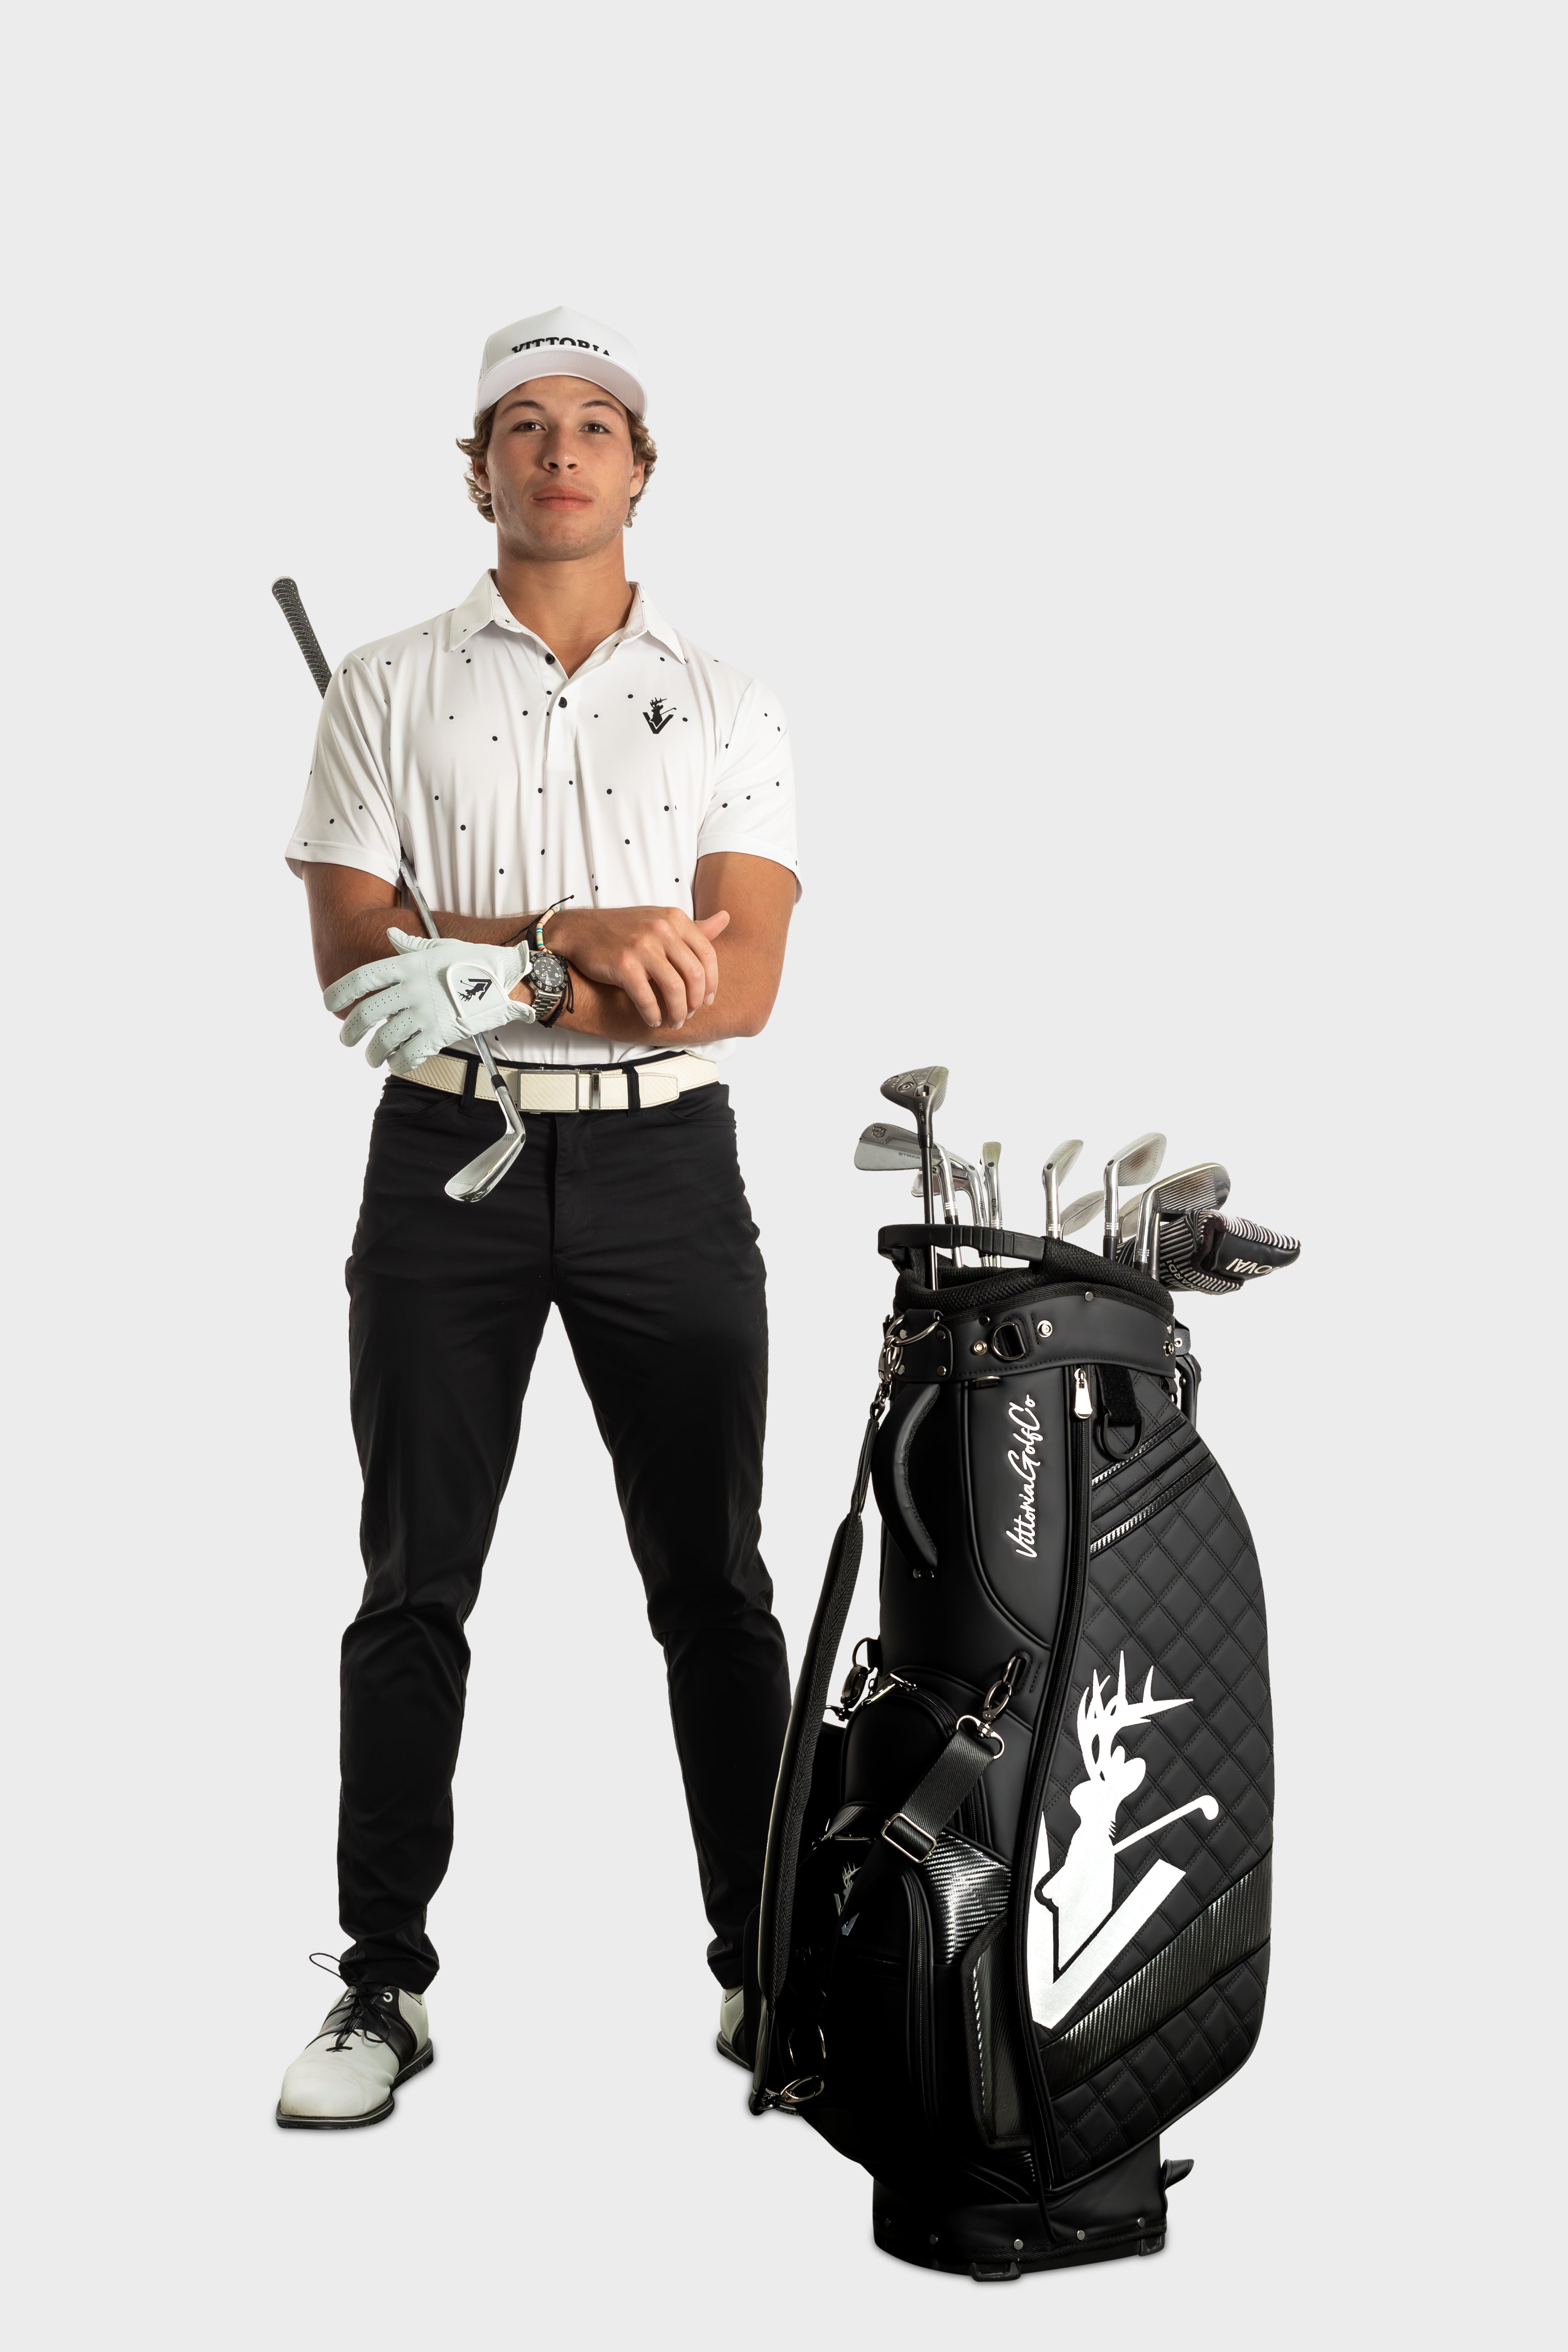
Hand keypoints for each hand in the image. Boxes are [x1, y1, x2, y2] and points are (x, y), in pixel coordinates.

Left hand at [324, 929, 525, 1073]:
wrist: (506, 977)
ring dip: (373, 1054)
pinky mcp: (439, 1034)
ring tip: (371, 1058)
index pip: (362, 978)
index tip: (328, 1005)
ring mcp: (425, 1012)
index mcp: (407, 965)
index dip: (339, 992)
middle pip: (366, 1014)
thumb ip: (411, 945)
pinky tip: (397, 1063)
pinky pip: (409, 1055)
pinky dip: (399, 1063)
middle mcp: (411, 988)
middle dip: (350, 1031)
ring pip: (384, 1040)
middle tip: (347, 1040)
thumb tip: (391, 935)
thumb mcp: (440, 946)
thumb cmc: (473, 960)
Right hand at [548, 905, 729, 1027]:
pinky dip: (653, 1014)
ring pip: (674, 989)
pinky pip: (647, 998)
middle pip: (695, 975)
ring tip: (673, 1021)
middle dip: (696, 1002)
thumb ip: (694, 927)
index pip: (708, 954)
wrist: (579, 930)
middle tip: (689, 1014)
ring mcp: (642, 946)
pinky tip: (652, 1019)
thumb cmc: (623, 929)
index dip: (712, 982)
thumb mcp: (661, 920)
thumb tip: (726, 919)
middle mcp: (661, 929)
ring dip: (677, 1013)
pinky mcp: (623, 965)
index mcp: (674, 918)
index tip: (707, 999)